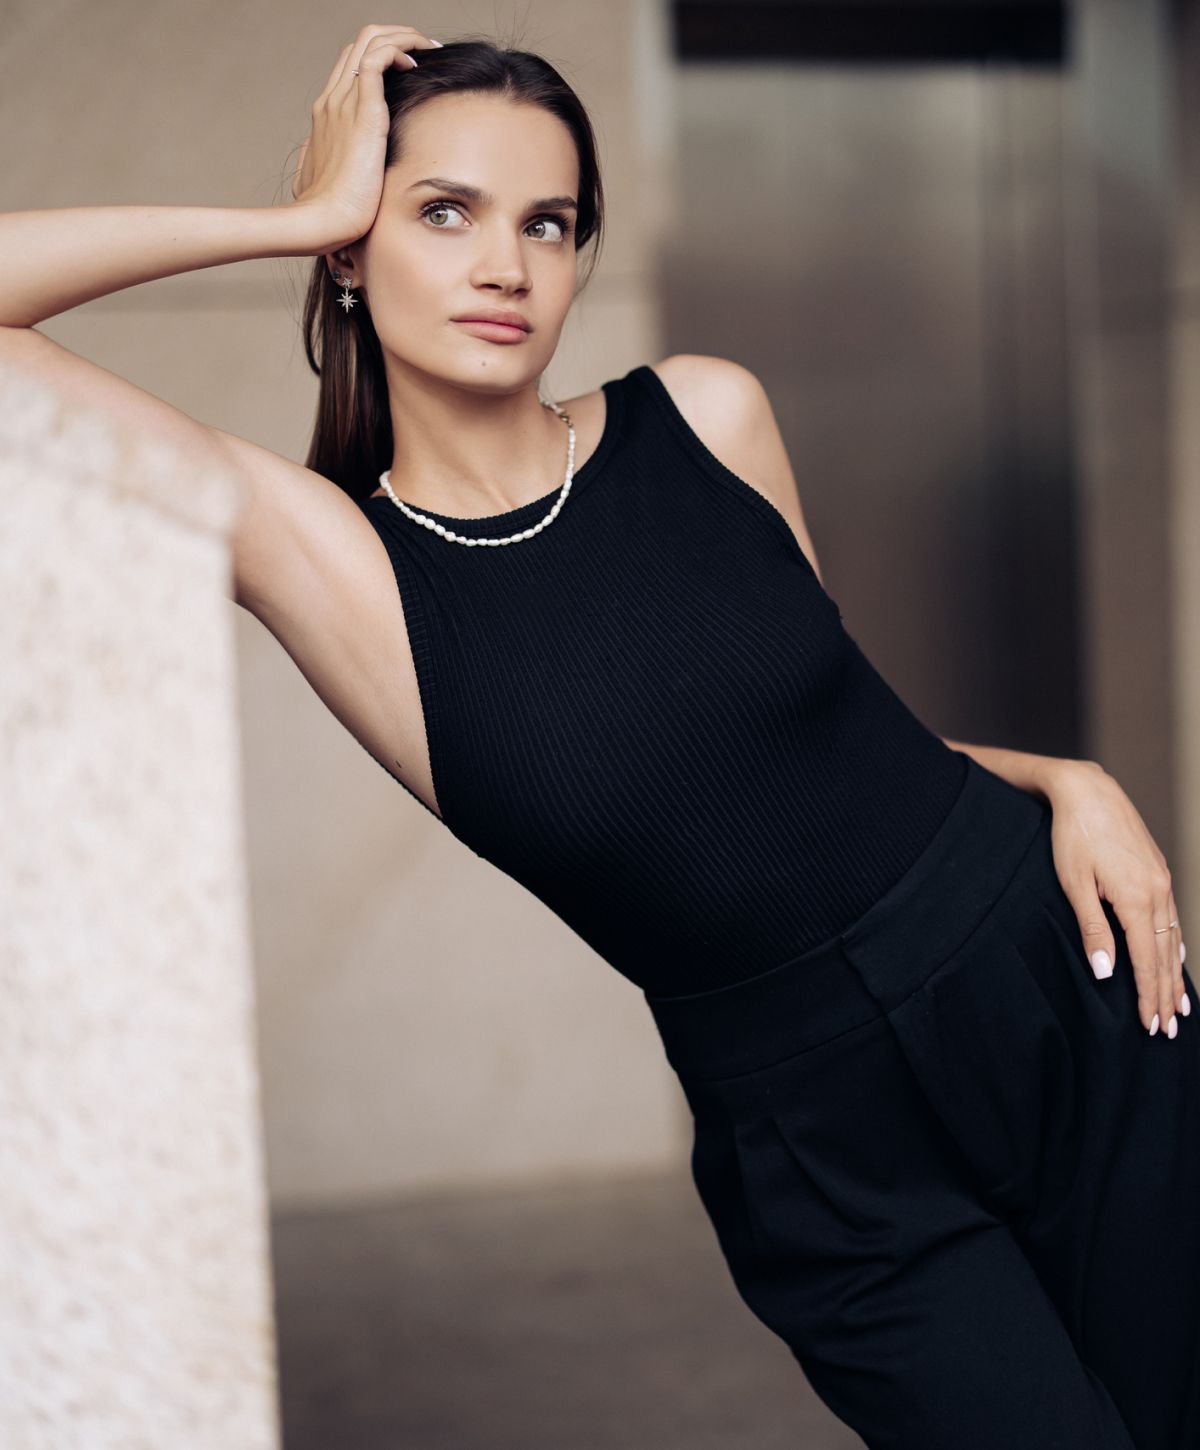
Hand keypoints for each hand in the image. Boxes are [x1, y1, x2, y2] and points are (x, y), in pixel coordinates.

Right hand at [289, 23, 442, 250]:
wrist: (322, 223)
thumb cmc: (328, 214)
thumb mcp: (324, 185)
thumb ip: (325, 168)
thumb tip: (322, 166)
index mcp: (327, 116)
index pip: (351, 66)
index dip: (379, 57)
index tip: (409, 68)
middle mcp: (333, 101)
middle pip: (360, 44)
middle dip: (396, 38)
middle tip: (425, 52)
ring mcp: (344, 102)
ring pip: (370, 39)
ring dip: (402, 36)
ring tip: (427, 48)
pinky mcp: (362, 111)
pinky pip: (378, 57)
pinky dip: (400, 49)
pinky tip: (416, 64)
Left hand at [1045, 759, 1186, 1036]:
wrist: (1087, 790)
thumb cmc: (1073, 835)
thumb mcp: (1074, 883)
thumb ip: (1092, 929)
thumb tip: (1105, 972)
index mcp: (1137, 899)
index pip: (1146, 961)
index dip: (1148, 995)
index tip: (1150, 1025)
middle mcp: (1158, 891)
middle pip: (1165, 955)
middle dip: (1166, 994)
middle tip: (1168, 1029)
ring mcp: (1161, 880)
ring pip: (1173, 937)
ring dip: (1175, 974)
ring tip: (1179, 1006)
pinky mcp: (1158, 870)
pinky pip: (1172, 916)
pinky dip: (1175, 943)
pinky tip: (1175, 956)